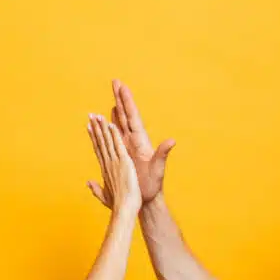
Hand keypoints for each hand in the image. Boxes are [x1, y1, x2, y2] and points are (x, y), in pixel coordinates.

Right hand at [89, 79, 174, 206]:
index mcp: (141, 141)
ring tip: (112, 94)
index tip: (122, 87)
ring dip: (116, 108)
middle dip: (121, 98)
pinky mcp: (123, 152)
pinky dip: (110, 124)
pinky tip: (107, 118)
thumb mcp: (158, 169)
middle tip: (115, 82)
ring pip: (120, 122)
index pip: (133, 117)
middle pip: (126, 115)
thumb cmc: (153, 185)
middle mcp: (134, 140)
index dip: (127, 102)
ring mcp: (128, 145)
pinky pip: (115, 135)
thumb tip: (172, 141)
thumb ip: (163, 154)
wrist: (147, 197)